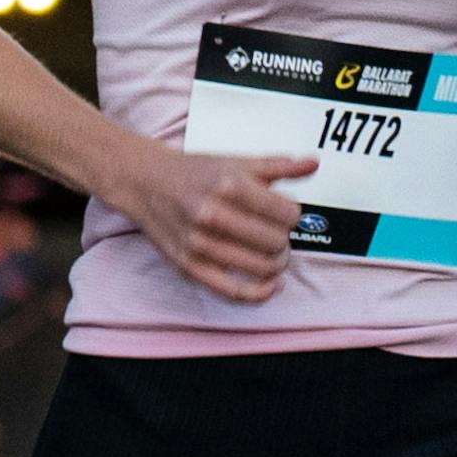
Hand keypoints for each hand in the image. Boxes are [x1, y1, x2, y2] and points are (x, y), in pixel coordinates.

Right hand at [117, 137, 302, 306]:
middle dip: (284, 238)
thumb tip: (312, 163)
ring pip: (262, 267)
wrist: (144, 181)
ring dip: (276, 263)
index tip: (284, 212)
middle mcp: (212, 215)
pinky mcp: (189, 266)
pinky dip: (259, 294)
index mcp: (228, 186)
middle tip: (276, 232)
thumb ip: (279, 166)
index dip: (292, 214)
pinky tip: (270, 285)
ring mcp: (199, 243)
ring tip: (272, 253)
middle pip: (277, 242)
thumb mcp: (237, 162)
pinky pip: (233, 292)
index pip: (288, 214)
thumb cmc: (192, 173)